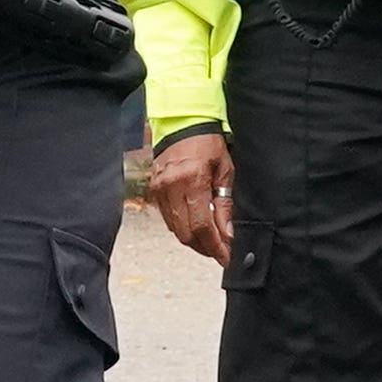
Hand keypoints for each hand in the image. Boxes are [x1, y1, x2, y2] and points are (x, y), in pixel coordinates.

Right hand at [147, 129, 232, 263]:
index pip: (202, 225)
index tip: (226, 257)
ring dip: (194, 241)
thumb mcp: (225, 171)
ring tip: (210, 243)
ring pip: (176, 229)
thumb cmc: (208, 144)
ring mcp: (160, 189)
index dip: (215, 246)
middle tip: (220, 252)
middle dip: (205, 247)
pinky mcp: (154, 190)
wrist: (182, 124)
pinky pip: (168, 219)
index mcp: (192, 179)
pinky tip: (196, 229)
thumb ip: (225, 205)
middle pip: (186, 233)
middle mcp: (172, 186)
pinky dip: (183, 228)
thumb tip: (228, 234)